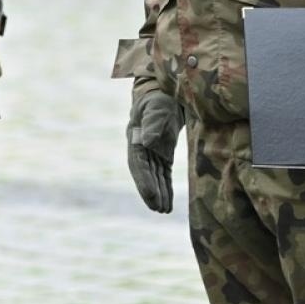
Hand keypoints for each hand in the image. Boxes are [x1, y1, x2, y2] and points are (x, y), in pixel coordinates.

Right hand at [127, 90, 181, 212]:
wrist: (168, 92)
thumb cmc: (161, 98)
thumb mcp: (157, 107)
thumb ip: (152, 123)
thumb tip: (147, 142)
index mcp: (136, 137)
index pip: (138, 163)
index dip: (144, 181)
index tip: (151, 196)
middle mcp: (141, 147)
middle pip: (144, 174)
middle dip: (150, 192)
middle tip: (158, 209)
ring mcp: (152, 151)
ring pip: (154, 176)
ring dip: (158, 193)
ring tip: (164, 211)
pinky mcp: (163, 153)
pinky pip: (163, 174)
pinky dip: (165, 187)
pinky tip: (168, 202)